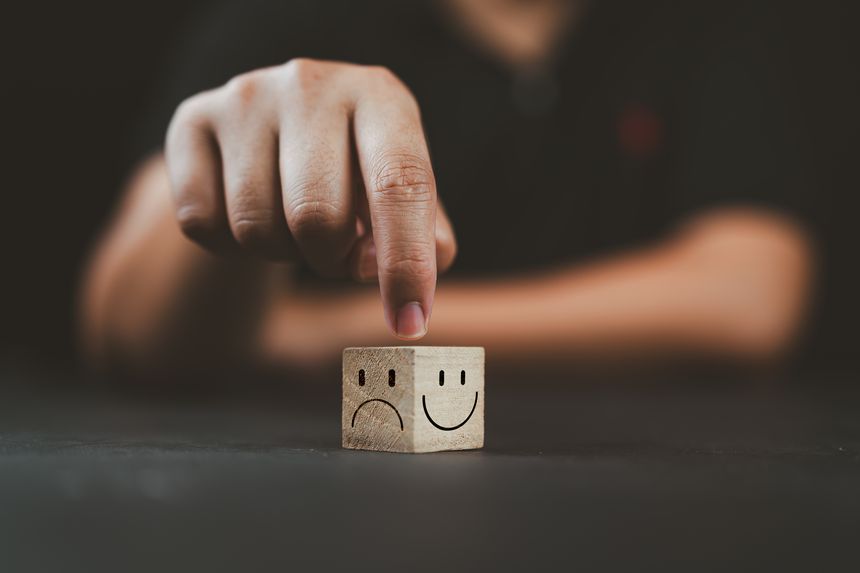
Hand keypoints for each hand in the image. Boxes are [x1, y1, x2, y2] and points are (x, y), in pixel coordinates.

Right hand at [165, 59, 455, 338]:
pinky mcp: (191, 119)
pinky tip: (247, 213)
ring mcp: (245, 97)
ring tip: (292, 223)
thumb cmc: (357, 172)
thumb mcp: (404, 195)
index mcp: (380, 96)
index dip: (406, 262)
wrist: (278, 130)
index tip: (409, 324)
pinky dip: (229, 247)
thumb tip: (384, 277)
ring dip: (281, 252)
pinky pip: (201, 222)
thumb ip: (423, 240)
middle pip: (316, 217)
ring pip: (255, 226)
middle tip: (335, 250)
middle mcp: (311, 84)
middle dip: (330, 260)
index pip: (400, 184)